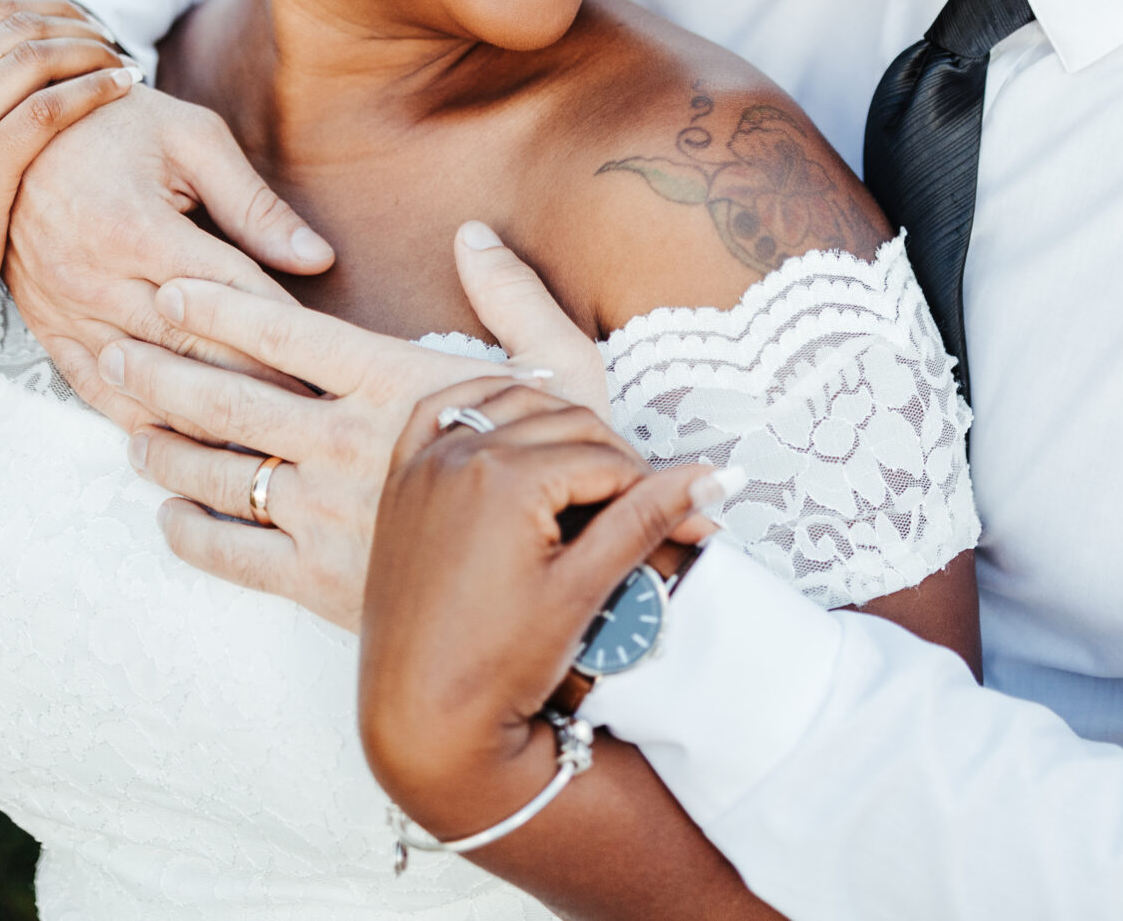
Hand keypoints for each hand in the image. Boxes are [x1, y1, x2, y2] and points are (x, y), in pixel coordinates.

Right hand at [0, 0, 135, 361]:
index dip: (50, 7)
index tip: (89, 23)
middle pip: (16, 26)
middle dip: (77, 24)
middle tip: (116, 41)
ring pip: (34, 60)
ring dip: (92, 52)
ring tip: (127, 64)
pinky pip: (47, 111)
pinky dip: (92, 90)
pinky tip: (124, 89)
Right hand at [3, 82, 336, 432]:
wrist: (16, 122)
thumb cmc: (115, 120)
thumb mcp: (192, 138)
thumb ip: (254, 204)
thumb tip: (318, 259)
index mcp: (133, 226)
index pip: (229, 294)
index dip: (285, 333)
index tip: (331, 368)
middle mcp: (92, 277)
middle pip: (192, 348)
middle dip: (256, 387)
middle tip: (313, 420)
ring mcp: (62, 307)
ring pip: (146, 380)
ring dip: (204, 418)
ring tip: (261, 450)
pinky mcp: (42, 324)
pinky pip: (94, 388)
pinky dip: (138, 420)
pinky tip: (181, 448)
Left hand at [104, 225, 612, 626]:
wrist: (578, 600)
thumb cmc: (577, 476)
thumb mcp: (566, 371)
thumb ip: (513, 298)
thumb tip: (472, 235)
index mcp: (396, 385)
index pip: (285, 332)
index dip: (218, 307)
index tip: (170, 290)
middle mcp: (350, 445)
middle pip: (229, 398)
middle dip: (160, 372)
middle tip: (113, 352)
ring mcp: (329, 516)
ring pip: (218, 472)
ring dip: (164, 447)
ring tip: (128, 429)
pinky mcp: (322, 583)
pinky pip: (232, 553)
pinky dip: (189, 533)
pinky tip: (168, 516)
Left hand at [357, 399, 720, 838]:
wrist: (419, 719)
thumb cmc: (496, 668)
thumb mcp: (583, 588)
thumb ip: (647, 519)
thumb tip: (719, 476)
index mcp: (507, 476)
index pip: (608, 461)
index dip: (657, 490)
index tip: (688, 524)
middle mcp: (462, 454)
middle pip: (568, 425)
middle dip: (618, 462)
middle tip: (651, 507)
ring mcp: (427, 465)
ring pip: (513, 405)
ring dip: (560, 424)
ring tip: (599, 472)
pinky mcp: (404, 482)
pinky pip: (444, 412)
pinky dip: (485, 404)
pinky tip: (517, 415)